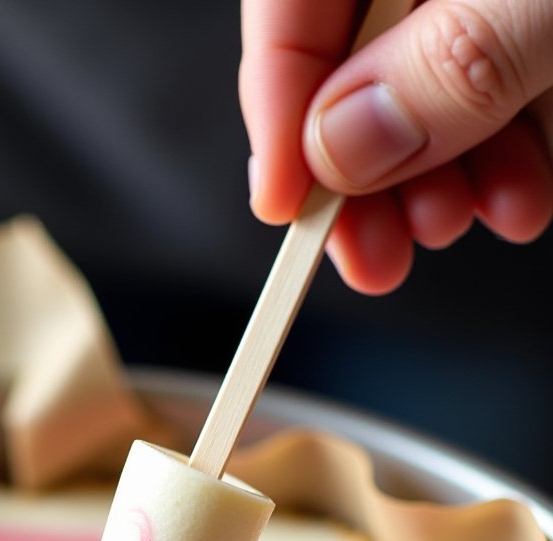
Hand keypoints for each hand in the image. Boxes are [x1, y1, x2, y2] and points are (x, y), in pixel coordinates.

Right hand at [240, 0, 552, 291]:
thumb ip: (445, 63)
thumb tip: (341, 146)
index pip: (290, 7)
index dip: (276, 108)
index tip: (283, 206)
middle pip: (347, 63)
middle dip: (358, 174)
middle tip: (370, 252)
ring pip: (422, 91)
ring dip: (431, 182)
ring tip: (451, 223)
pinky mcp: (538, 27)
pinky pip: (498, 94)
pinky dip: (498, 162)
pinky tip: (513, 201)